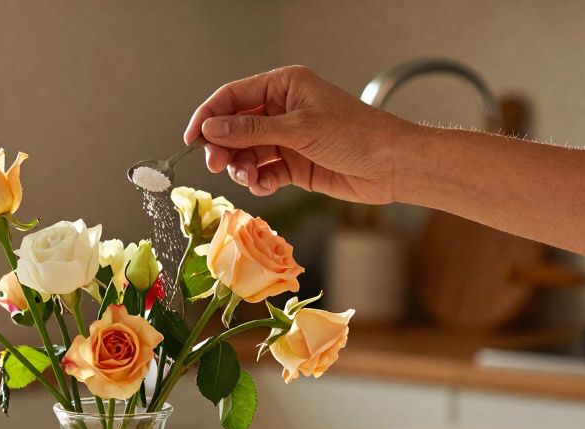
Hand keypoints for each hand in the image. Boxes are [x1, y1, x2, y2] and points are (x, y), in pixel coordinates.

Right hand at [184, 66, 410, 202]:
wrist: (391, 165)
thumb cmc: (357, 135)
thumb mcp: (300, 129)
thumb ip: (252, 130)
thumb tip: (212, 127)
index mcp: (284, 86)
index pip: (233, 96)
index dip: (209, 115)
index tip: (192, 138)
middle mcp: (282, 110)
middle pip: (235, 126)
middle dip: (224, 147)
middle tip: (217, 165)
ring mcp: (287, 138)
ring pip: (246, 152)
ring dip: (241, 167)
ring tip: (249, 178)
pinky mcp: (293, 164)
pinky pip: (263, 171)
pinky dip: (259, 181)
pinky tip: (265, 186)